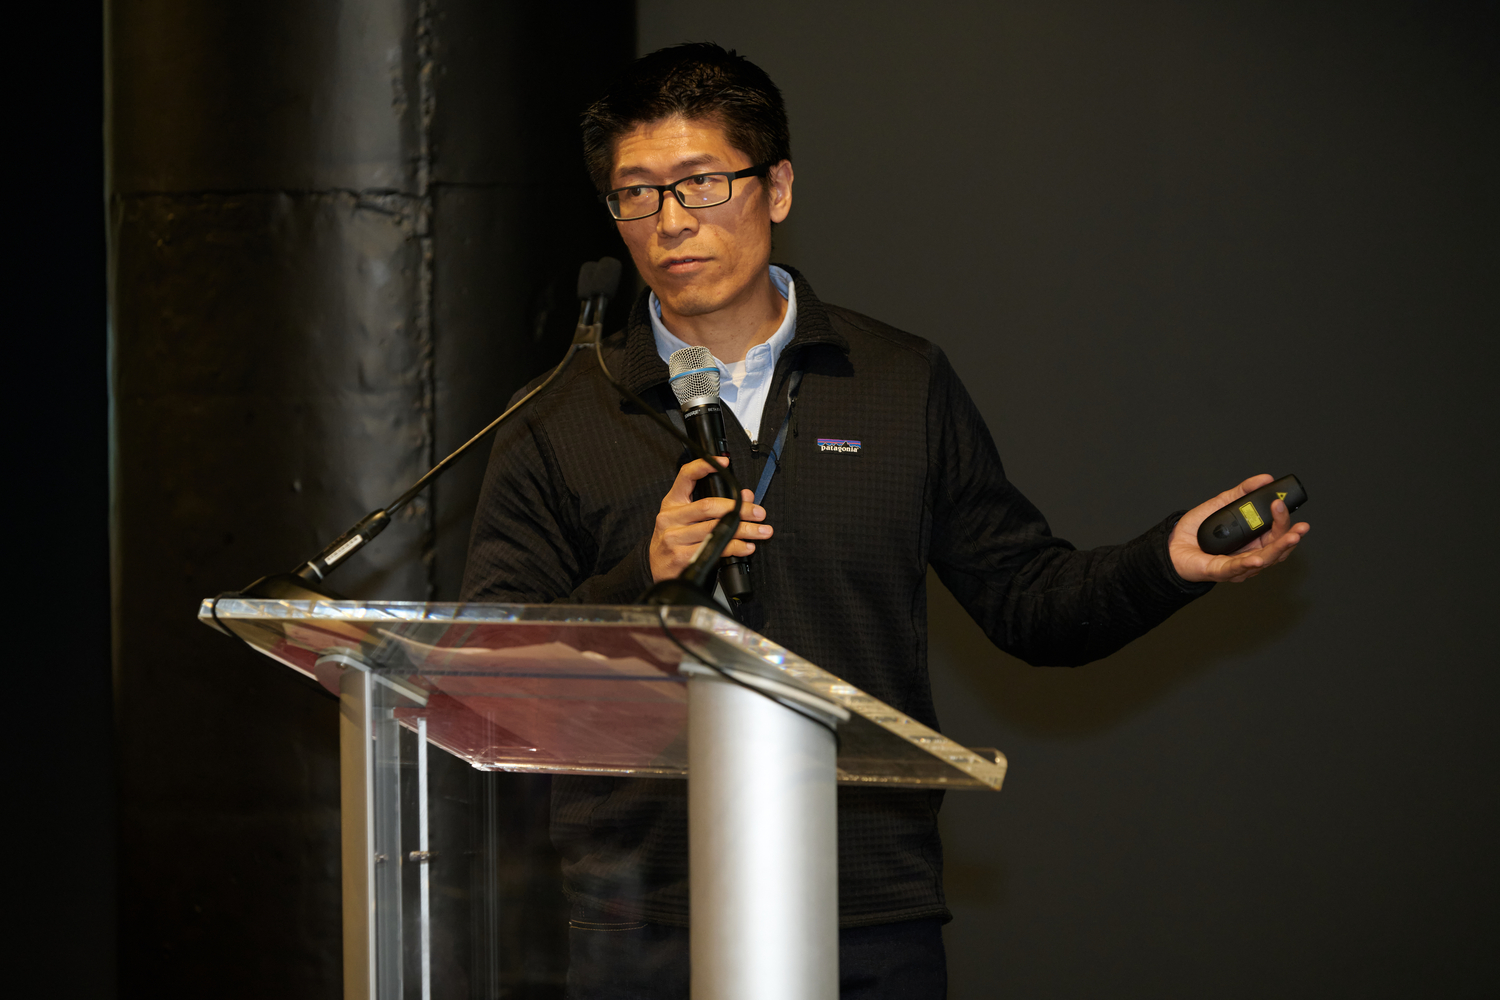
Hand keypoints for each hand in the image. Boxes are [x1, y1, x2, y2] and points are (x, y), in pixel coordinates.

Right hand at [649, 457, 772, 581]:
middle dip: (739, 508)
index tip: (725, 462)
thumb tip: (746, 496)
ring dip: (744, 530)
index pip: (686, 476)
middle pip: (709, 506)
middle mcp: (670, 517)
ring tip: (762, 531)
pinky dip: (735, 547)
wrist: (659, 571)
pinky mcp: (680, 556)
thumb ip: (715, 505)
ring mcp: (674, 537)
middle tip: (759, 513)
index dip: (704, 466)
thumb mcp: (688, 520)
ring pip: (715, 529)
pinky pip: (714, 548)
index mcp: (672, 503)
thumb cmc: (676, 542)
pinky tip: (747, 547)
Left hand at [1169, 473, 1310, 582]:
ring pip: (1264, 560)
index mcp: (1253, 541)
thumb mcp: (1222, 504)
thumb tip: (1264, 479)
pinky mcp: (1221, 571)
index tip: (1286, 505)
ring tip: (1291, 537)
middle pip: (1276, 547)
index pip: (1277, 533)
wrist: (1172, 544)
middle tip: (1295, 521)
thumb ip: (1243, 491)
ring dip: (1279, 549)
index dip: (1285, 520)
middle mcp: (1250, 554)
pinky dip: (1248, 564)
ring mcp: (1238, 566)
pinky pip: (1237, 568)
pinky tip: (1258, 559)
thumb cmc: (1197, 531)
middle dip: (1288, 534)